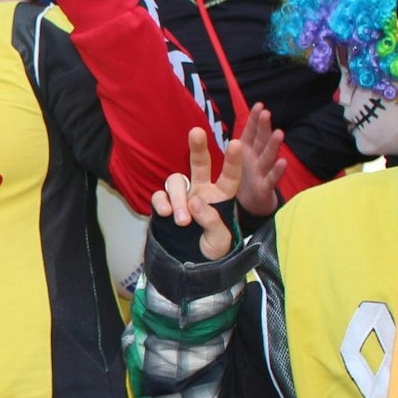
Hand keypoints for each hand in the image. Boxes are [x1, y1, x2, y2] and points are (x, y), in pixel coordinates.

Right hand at [150, 127, 242, 259]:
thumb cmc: (212, 250)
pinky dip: (161, 202)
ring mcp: (182, 197)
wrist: (190, 265)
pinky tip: (166, 213)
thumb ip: (211, 220)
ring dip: (178, 199)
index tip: (237, 144)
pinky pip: (159, 196)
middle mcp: (201, 191)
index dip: (233, 161)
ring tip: (182, 221)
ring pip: (176, 182)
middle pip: (200, 164)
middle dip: (198, 147)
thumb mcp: (221, 241)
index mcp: (221, 197)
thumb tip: (195, 201)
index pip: (229, 176)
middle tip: (196, 132)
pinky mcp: (164, 206)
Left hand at [234, 105, 286, 217]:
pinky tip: (283, 162)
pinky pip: (271, 179)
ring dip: (273, 146)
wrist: (251, 203)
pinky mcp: (264, 188)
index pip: (251, 132)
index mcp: (248, 150)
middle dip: (264, 127)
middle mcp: (257, 158)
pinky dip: (277, 172)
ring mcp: (262, 172)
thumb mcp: (242, 155)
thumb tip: (243, 117)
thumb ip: (244, 138)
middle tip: (267, 113)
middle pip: (261, 141)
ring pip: (268, 157)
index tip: (259, 105)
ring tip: (279, 133)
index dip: (255, 120)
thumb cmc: (245, 175)